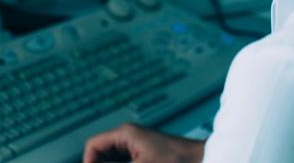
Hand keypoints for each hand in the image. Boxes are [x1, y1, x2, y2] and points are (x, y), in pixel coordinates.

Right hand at [83, 123, 204, 162]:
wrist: (205, 160)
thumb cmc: (176, 161)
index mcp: (124, 134)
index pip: (94, 145)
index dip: (88, 162)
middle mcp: (128, 138)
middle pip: (103, 154)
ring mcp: (138, 148)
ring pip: (115, 160)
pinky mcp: (146, 157)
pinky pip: (127, 162)